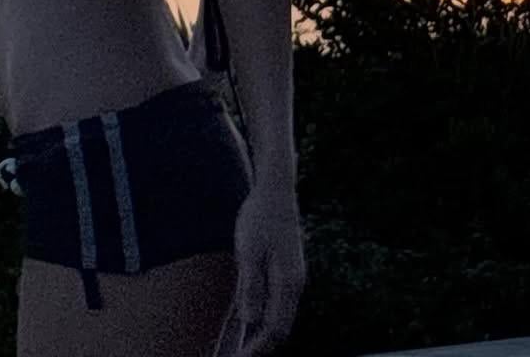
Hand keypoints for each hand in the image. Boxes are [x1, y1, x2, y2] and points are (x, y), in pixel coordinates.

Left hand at [233, 185, 305, 355]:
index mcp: (288, 281)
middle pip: (280, 328)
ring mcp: (291, 278)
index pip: (275, 328)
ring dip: (259, 336)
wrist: (275, 189)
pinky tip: (242, 324)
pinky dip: (260, 318)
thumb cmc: (260, 217)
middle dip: (259, 348)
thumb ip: (251, 286)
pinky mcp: (284, 271)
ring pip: (278, 317)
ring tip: (234, 349)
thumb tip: (250, 321)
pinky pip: (274, 304)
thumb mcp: (249, 251)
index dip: (256, 349)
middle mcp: (294, 284)